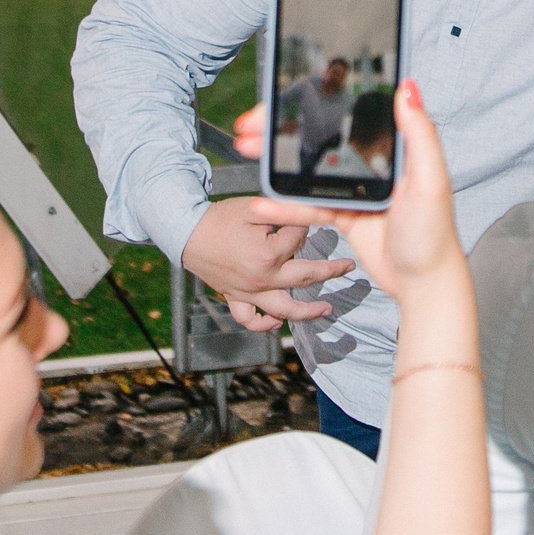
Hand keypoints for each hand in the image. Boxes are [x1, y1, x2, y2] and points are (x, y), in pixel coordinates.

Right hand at [181, 199, 335, 323]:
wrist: (185, 232)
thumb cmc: (219, 219)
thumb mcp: (253, 209)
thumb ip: (282, 213)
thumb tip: (307, 215)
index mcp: (269, 255)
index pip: (299, 240)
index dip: (304, 224)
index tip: (305, 216)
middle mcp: (262, 279)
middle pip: (305, 278)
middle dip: (330, 271)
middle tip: (348, 268)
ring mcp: (249, 292)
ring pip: (284, 309)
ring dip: (308, 312)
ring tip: (327, 310)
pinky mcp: (235, 297)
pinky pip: (249, 319)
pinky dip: (263, 325)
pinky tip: (277, 322)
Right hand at [243, 82, 463, 309]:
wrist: (423, 282)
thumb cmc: (435, 233)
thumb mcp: (430, 180)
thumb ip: (419, 134)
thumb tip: (408, 88)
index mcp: (391, 148)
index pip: (344, 115)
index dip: (310, 104)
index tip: (282, 98)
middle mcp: (370, 164)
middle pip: (318, 138)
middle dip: (281, 130)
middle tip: (250, 126)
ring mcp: (353, 189)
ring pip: (306, 169)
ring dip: (275, 161)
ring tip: (246, 150)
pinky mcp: (342, 214)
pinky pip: (307, 205)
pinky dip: (283, 205)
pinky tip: (262, 203)